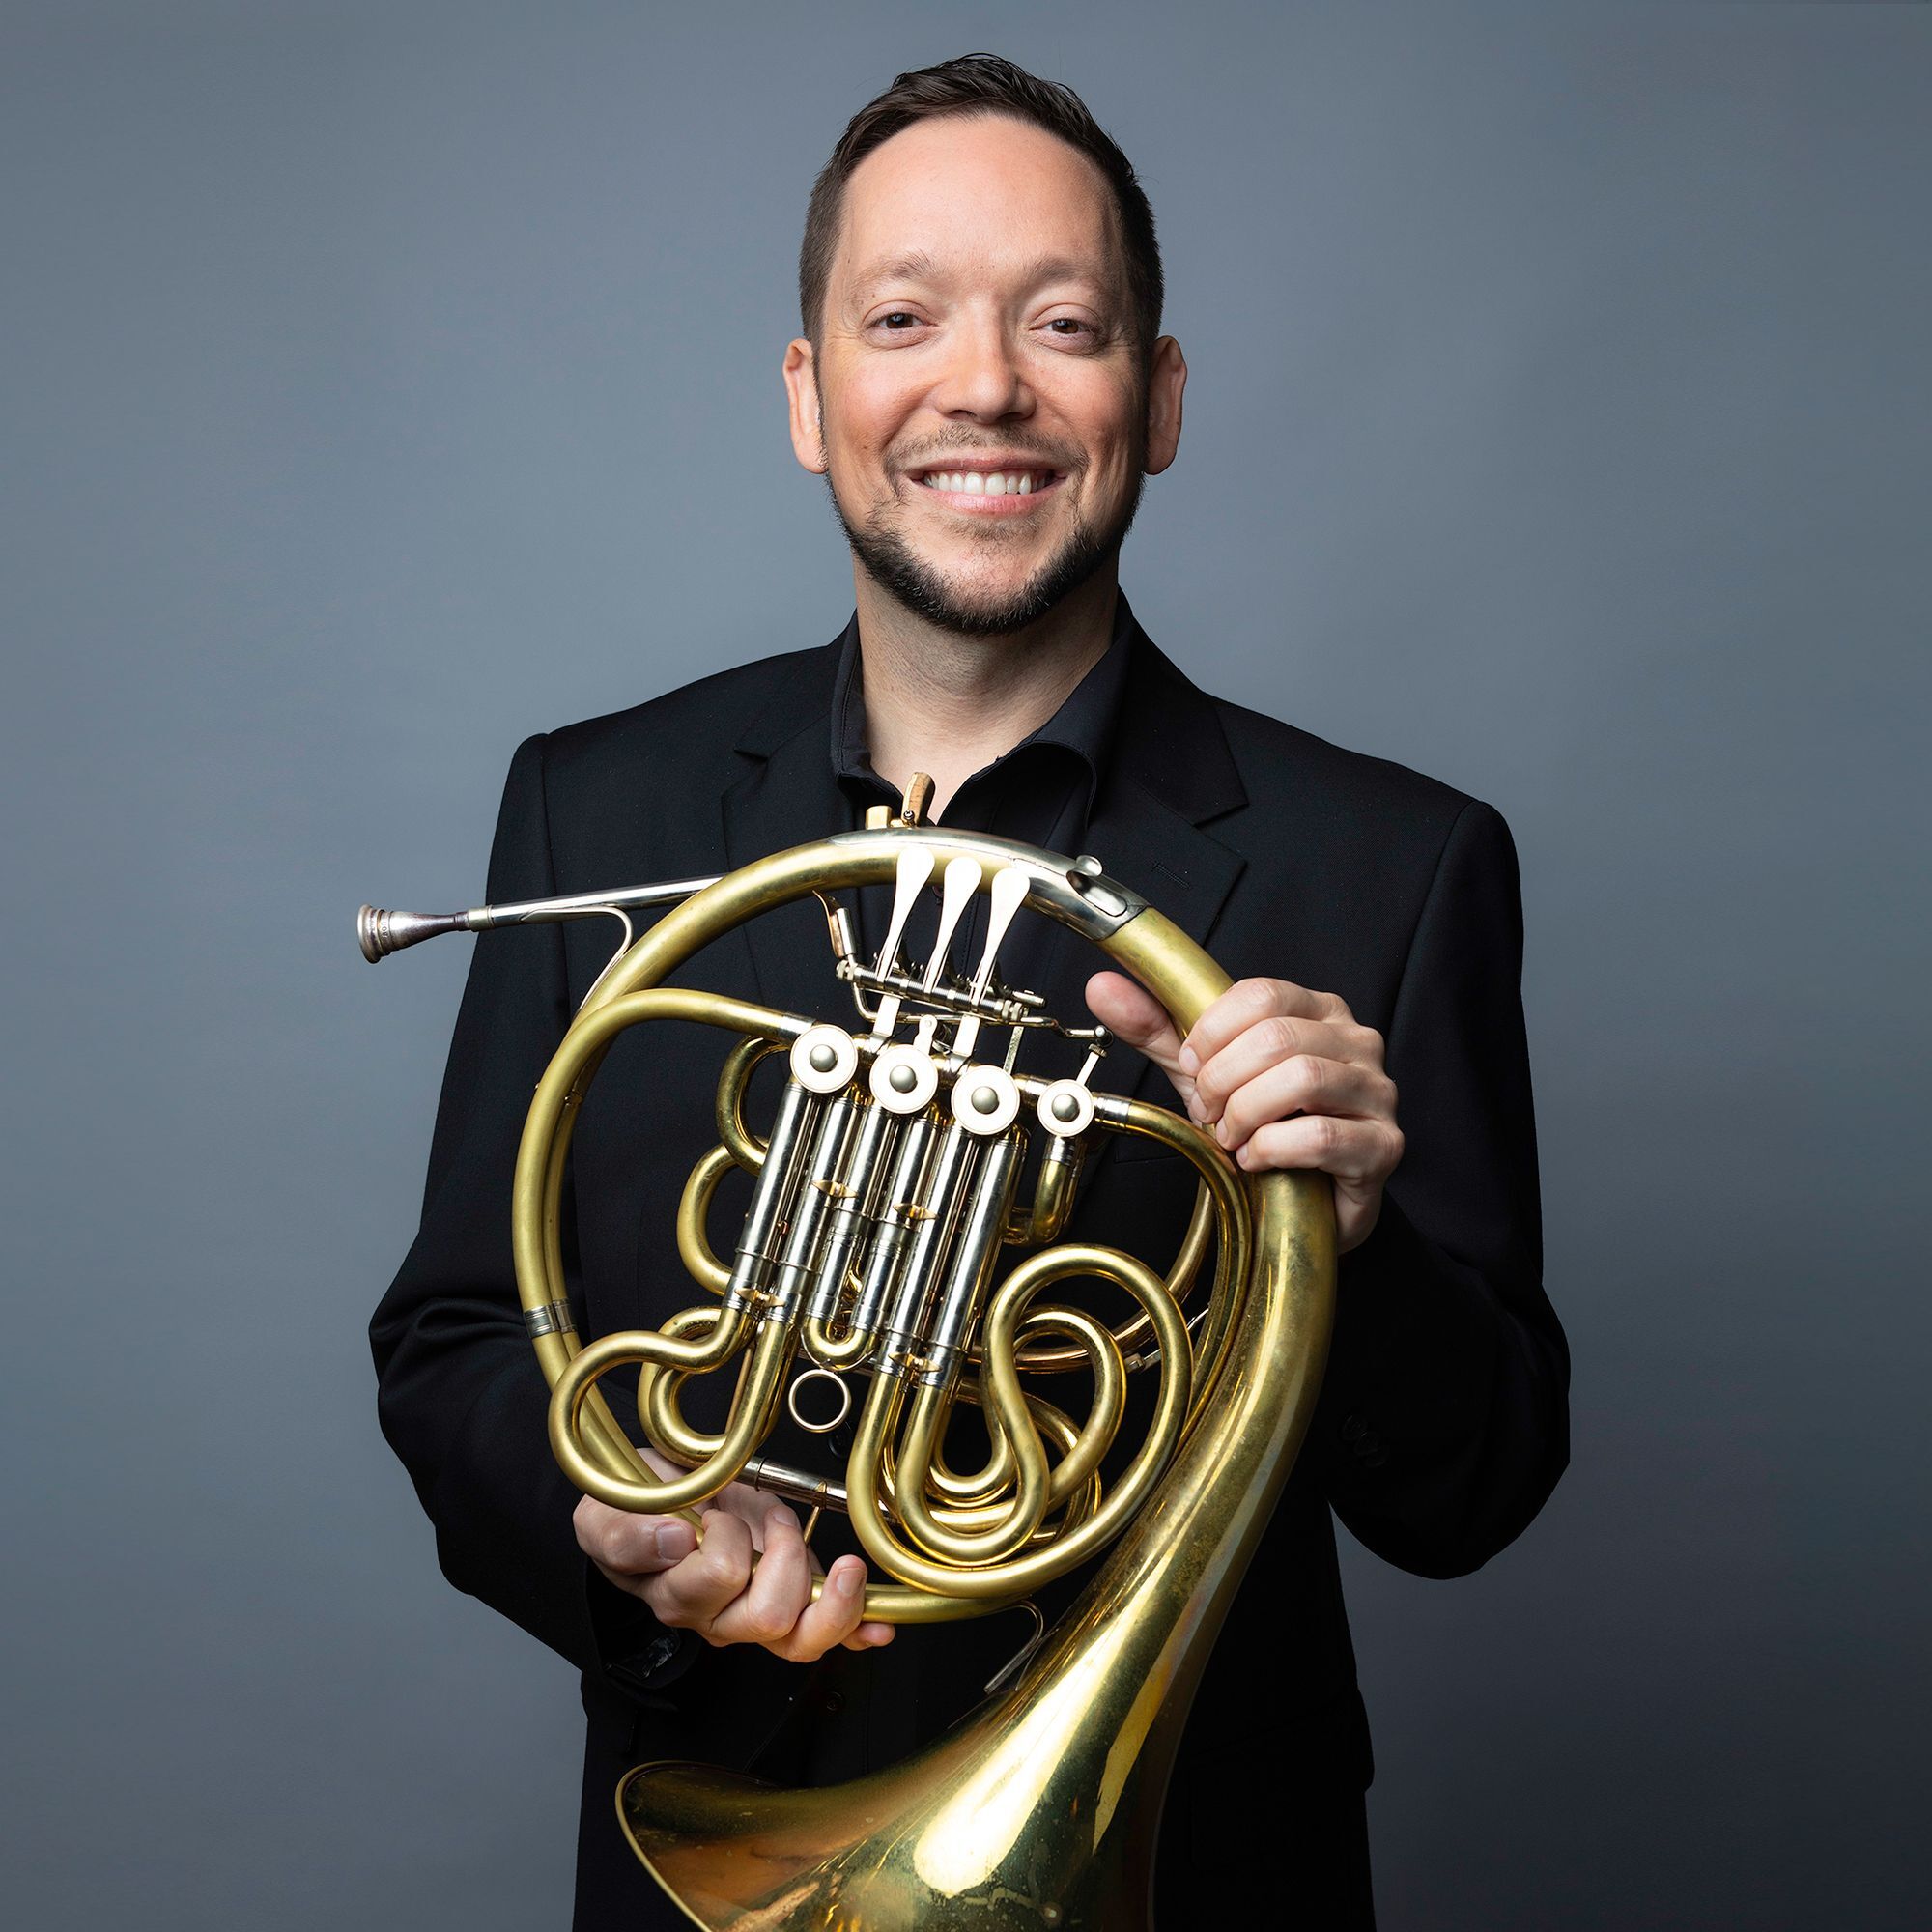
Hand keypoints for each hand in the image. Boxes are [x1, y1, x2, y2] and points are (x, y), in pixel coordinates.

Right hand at [574, 1448, 894, 1658]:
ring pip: (803, 1635)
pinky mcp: (792, 1601)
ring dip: (823, 1582)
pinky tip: (879, 1628)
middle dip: (781, 1553)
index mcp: (676, 1598)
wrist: (656, 1503)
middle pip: (770, 1617)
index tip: (715, 1514)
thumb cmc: (633, 1512)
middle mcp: (720, 1618)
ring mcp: (760, 1614)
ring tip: (805, 1543)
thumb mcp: (607, 1516)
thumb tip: (676, 1541)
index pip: (717, 1579)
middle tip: (769, 1519)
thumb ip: (627, 1535)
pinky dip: (857, 1629)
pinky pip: (829, 1633)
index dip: (725, 1539)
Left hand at [1086, 971, 1402, 1253]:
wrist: (1304, 1204)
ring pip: (1302, 1079)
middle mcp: (1357, 1042)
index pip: (1261, 995)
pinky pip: (1321, 1135)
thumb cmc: (1265, 1126)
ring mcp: (1377, 1092)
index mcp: (1319, 1010)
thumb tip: (1101, 986)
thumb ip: (1158, 1029)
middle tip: (1205, 1110)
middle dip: (1221, 1079)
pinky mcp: (1383, 1145)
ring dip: (1245, 1112)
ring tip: (1229, 1135)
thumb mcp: (1205, 1072)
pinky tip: (1254, 1159)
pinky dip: (1272, 1148)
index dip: (1210, 1032)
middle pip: (1277, 1037)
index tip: (1190, 1065)